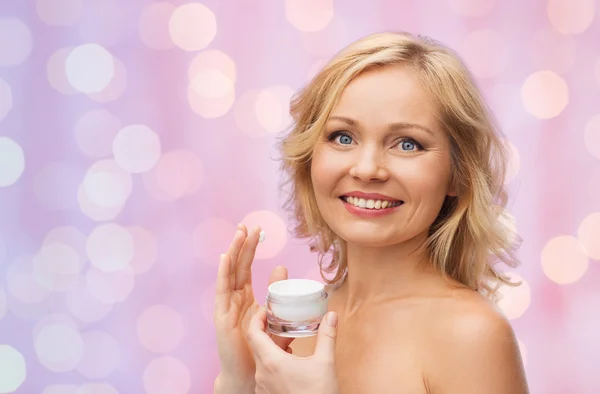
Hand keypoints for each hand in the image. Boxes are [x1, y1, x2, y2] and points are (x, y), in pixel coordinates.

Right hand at [213, 224, 293, 392]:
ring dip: (233, 253)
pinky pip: (222, 292)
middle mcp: (233, 299)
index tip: (256, 230)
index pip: (246, 267)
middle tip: (247, 225)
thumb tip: (284, 270)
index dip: (250, 248)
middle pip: (236, 266)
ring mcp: (226, 307)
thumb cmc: (261, 349)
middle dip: (241, 245)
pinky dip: (223, 274)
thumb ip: (278, 296)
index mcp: (244, 297)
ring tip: (239, 234)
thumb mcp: (274, 317)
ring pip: (229, 274)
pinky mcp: (222, 318)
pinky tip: (225, 258)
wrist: (250, 375)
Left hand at [248, 307, 340, 393]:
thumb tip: (331, 316)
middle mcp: (262, 374)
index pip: (253, 333)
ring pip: (261, 360)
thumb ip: (327, 336)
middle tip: (278, 320)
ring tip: (287, 339)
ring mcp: (263, 387)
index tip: (266, 309)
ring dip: (271, 347)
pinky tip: (289, 360)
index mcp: (271, 362)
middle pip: (256, 345)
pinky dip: (273, 362)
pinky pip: (265, 373)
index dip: (257, 318)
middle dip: (266, 331)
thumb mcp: (325, 363)